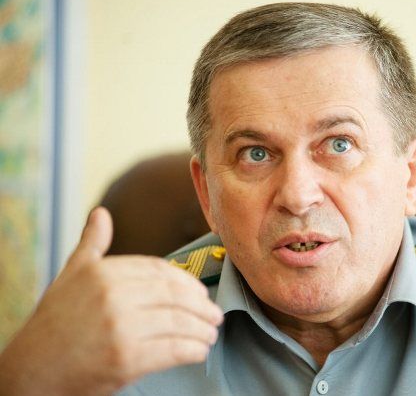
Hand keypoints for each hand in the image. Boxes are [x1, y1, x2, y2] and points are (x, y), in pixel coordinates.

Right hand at [0, 207, 223, 395]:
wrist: (31, 371)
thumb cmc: (54, 323)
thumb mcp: (70, 277)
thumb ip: (91, 245)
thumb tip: (100, 213)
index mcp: (103, 273)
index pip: (160, 270)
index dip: (186, 281)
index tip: (200, 291)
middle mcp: (113, 296)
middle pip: (174, 294)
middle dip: (201, 306)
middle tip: (214, 314)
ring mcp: (120, 327)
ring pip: (179, 321)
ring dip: (202, 329)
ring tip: (210, 333)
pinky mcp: (127, 359)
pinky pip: (173, 349)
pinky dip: (193, 350)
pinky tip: (199, 350)